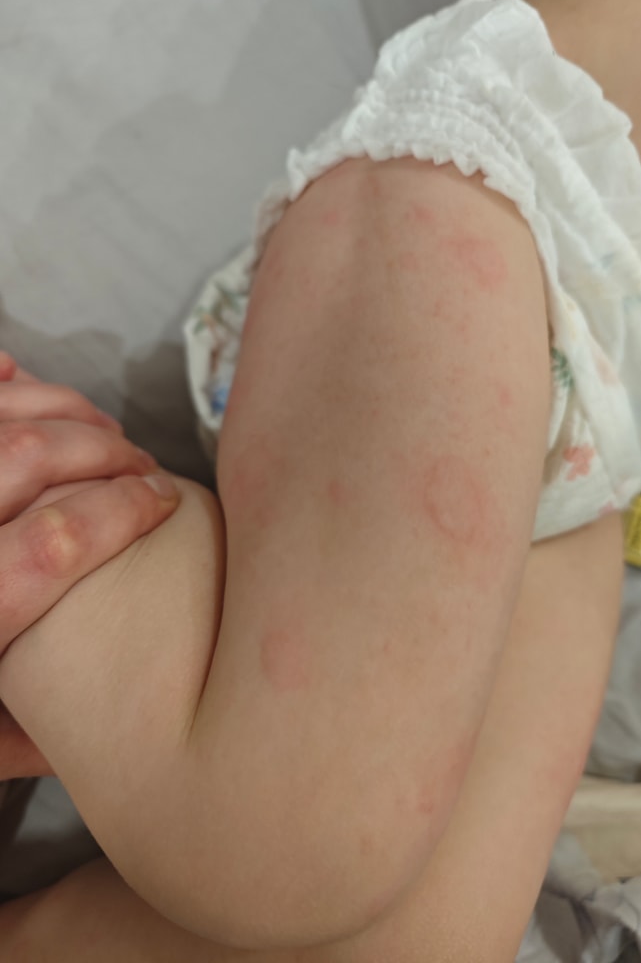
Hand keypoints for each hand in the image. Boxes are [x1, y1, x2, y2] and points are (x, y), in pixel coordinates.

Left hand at [0, 354, 181, 776]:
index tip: (165, 501)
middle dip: (103, 450)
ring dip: (58, 407)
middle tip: (142, 463)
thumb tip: (113, 712)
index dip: (123, 510)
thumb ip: (32, 733)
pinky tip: (12, 368)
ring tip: (102, 427)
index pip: (52, 542)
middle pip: (26, 459)